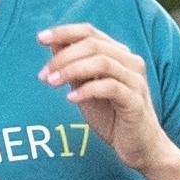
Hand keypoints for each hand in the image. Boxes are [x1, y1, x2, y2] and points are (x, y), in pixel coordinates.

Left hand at [37, 23, 169, 172]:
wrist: (138, 147)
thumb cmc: (112, 117)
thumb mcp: (86, 88)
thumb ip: (74, 67)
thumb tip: (53, 45)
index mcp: (118, 55)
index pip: (90, 32)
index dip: (64, 32)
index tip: (40, 39)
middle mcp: (130, 62)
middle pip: (93, 45)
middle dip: (63, 57)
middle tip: (44, 75)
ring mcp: (135, 80)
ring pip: (102, 62)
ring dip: (72, 70)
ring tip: (52, 83)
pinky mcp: (136, 101)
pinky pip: (110, 87)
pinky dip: (87, 90)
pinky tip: (70, 98)